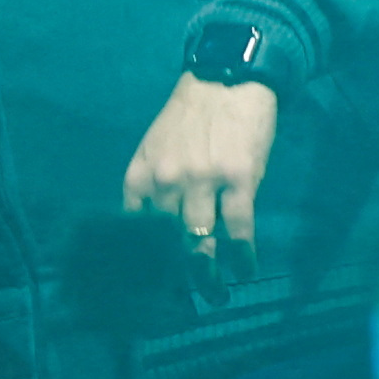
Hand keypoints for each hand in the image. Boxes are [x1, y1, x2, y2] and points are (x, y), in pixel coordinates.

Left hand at [120, 73, 276, 276]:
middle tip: (184, 299)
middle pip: (166, 243)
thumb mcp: (154, 147)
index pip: (133, 229)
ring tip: (215, 294)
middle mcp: (166, 182)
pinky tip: (245, 270)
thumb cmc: (190, 116)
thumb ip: (150, 185)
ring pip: (199, 243)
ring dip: (207, 276)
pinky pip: (237, 231)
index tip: (148, 283)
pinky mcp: (238, 181)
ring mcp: (202, 182)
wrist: (228, 80)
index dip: (141, 259)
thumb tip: (153, 229)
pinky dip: (241, 256)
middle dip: (175, 276)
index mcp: (141, 175)